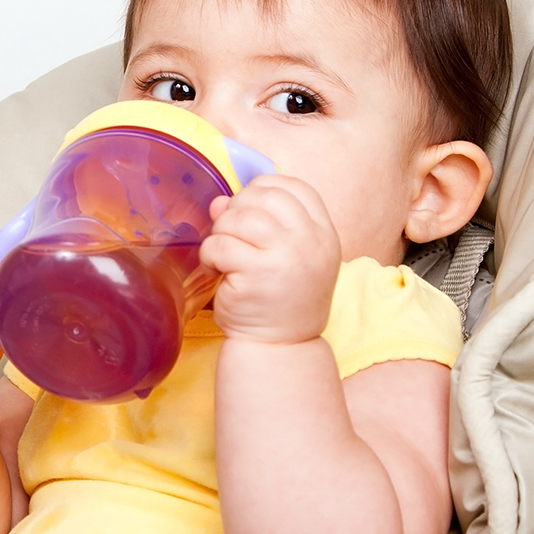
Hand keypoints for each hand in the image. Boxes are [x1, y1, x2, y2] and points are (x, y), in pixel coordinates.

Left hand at [199, 175, 340, 344]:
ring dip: (221, 231)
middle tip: (230, 233)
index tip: (247, 207)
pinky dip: (209, 254)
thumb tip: (219, 201)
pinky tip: (216, 270)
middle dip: (237, 209)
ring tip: (222, 253)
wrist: (281, 346)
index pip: (295, 187)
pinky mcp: (257, 275)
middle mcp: (310, 242)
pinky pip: (220, 244)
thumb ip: (258, 222)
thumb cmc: (279, 299)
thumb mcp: (282, 256)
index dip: (263, 188)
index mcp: (323, 233)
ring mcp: (286, 257)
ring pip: (238, 217)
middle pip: (264, 197)